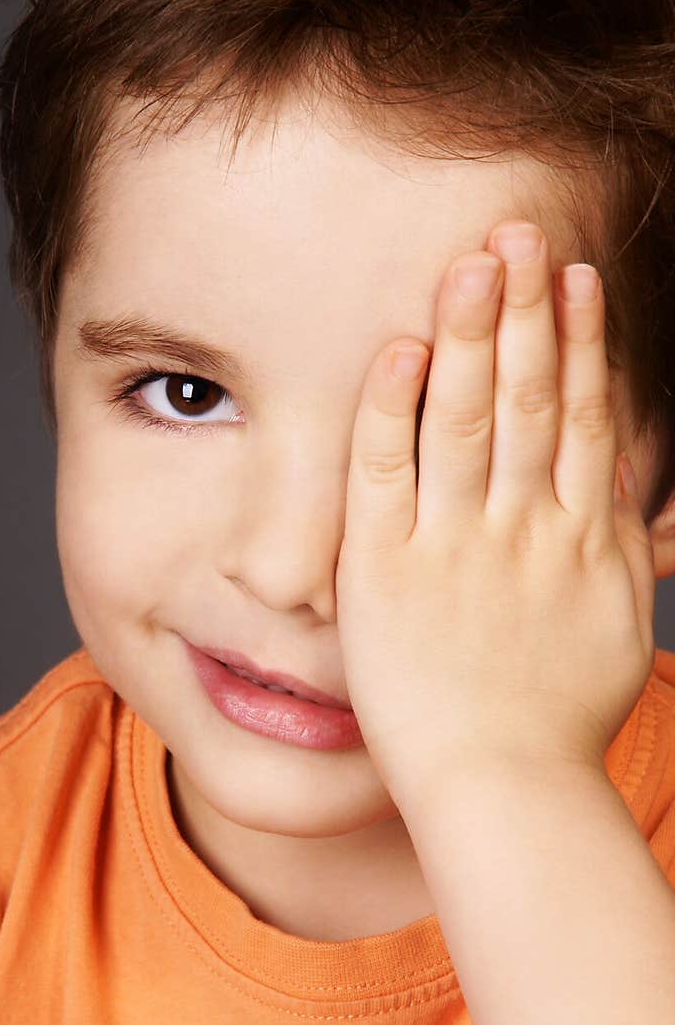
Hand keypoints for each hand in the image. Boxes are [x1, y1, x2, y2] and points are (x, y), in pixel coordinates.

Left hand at [335, 220, 656, 803]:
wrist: (507, 793)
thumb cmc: (559, 721)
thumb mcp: (617, 625)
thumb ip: (626, 551)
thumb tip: (640, 498)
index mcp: (581, 537)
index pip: (581, 417)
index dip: (580, 343)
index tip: (576, 279)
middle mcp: (524, 528)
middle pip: (530, 399)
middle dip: (526, 311)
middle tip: (520, 231)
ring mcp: (455, 546)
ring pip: (468, 419)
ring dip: (473, 334)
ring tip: (474, 261)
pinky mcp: (386, 571)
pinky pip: (386, 475)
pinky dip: (391, 409)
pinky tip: (398, 348)